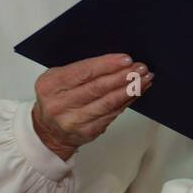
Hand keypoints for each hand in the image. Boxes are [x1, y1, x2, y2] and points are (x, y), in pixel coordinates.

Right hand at [32, 53, 152, 160]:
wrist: (49, 131)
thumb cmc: (57, 99)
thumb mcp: (58, 79)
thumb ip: (80, 69)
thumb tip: (115, 61)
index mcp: (50, 85)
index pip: (83, 72)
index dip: (107, 65)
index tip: (126, 59)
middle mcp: (59, 105)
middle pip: (98, 87)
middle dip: (123, 76)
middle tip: (140, 68)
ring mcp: (73, 121)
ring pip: (108, 103)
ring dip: (130, 89)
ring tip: (143, 79)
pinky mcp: (87, 132)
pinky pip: (112, 114)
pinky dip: (127, 101)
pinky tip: (135, 92)